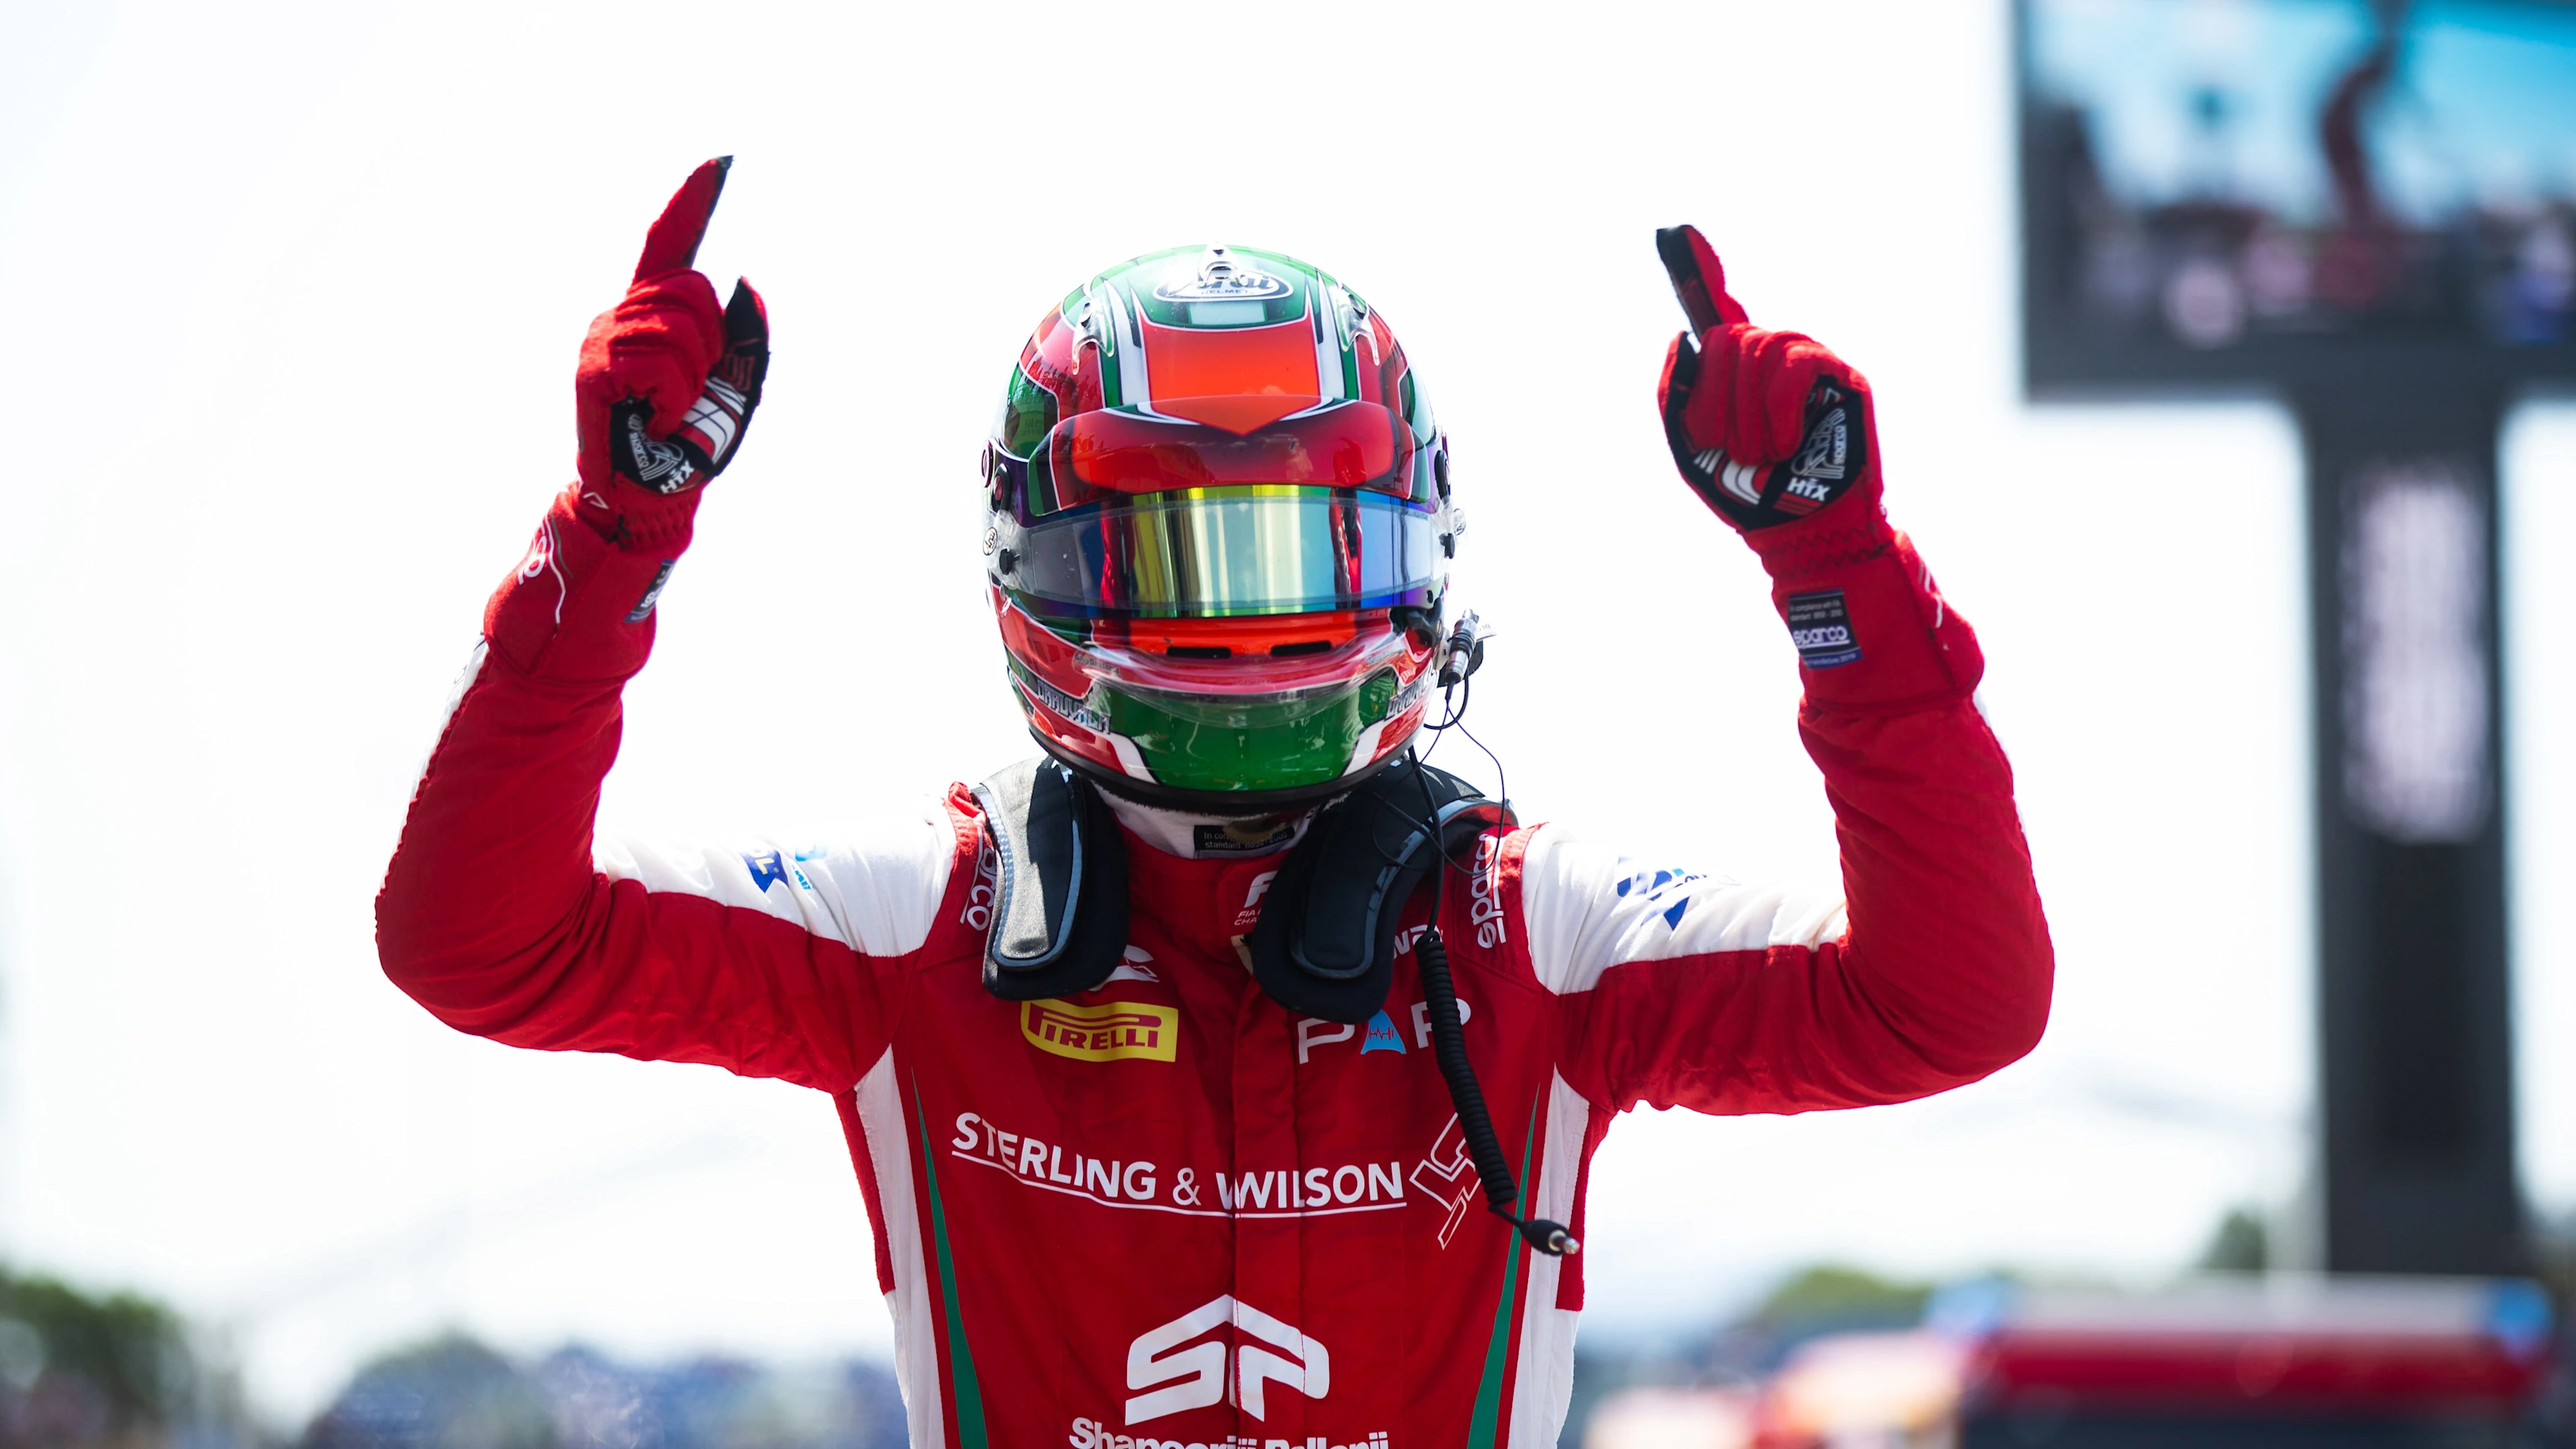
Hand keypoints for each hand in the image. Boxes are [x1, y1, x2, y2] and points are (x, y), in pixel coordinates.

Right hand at [573, 158, 769, 544]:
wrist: (647, 496)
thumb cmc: (687, 442)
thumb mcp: (727, 384)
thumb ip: (738, 337)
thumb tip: (742, 285)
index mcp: (650, 314)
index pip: (667, 246)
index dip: (691, 205)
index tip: (717, 164)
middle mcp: (620, 315)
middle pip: (689, 292)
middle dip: (709, 343)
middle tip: (689, 390)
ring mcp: (603, 339)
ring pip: (679, 330)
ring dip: (691, 380)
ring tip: (669, 409)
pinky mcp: (593, 369)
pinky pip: (660, 365)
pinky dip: (672, 400)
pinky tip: (654, 420)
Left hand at [1653, 225, 1880, 534]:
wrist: (1802, 532)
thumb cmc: (1748, 492)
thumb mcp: (1691, 449)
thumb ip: (1677, 395)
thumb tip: (1682, 338)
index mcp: (1733, 368)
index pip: (1716, 307)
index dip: (1697, 270)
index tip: (1676, 232)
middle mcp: (1769, 352)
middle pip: (1724, 339)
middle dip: (1717, 405)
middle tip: (1735, 453)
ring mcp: (1805, 357)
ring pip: (1756, 351)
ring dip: (1749, 418)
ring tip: (1767, 456)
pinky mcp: (1838, 373)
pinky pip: (1792, 366)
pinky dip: (1779, 410)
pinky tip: (1788, 441)